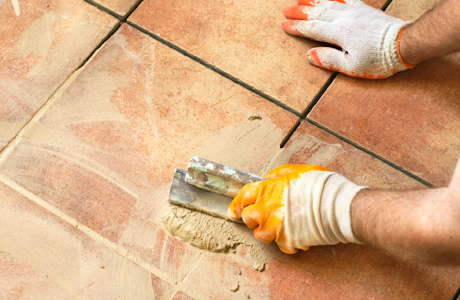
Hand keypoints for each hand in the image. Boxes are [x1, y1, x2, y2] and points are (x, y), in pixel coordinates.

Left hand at [228, 164, 366, 253]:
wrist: (338, 206)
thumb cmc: (320, 185)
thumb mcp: (296, 170)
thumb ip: (278, 175)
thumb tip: (268, 178)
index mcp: (267, 190)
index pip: (243, 197)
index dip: (237, 204)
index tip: (235, 210)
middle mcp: (267, 211)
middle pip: (248, 218)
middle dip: (252, 217)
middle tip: (263, 214)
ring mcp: (276, 228)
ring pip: (261, 235)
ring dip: (267, 230)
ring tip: (281, 224)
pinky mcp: (287, 242)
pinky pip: (280, 244)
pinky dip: (285, 240)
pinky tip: (294, 231)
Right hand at [282, 0, 414, 78]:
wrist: (404, 44)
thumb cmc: (378, 59)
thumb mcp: (351, 66)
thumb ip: (329, 59)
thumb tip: (309, 54)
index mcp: (339, 33)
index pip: (312, 29)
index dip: (296, 26)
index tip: (283, 25)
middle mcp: (344, 19)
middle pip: (317, 13)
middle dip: (300, 11)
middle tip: (285, 9)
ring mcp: (355, 12)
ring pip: (329, 3)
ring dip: (313, 2)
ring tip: (301, 0)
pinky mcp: (365, 10)